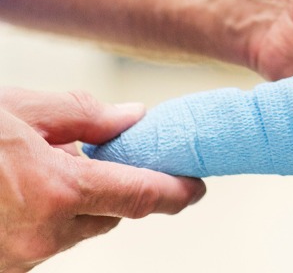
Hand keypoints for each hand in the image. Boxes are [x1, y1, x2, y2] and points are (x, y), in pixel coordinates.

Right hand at [0, 88, 203, 270]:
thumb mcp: (25, 111)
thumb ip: (86, 116)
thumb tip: (131, 118)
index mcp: (58, 191)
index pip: (139, 196)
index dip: (175, 193)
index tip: (197, 188)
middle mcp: (41, 235)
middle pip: (108, 215)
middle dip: (114, 187)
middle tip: (98, 156)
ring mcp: (17, 259)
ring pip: (73, 230)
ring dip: (74, 204)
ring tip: (39, 167)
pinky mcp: (1, 267)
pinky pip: (41, 241)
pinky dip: (44, 218)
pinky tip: (21, 190)